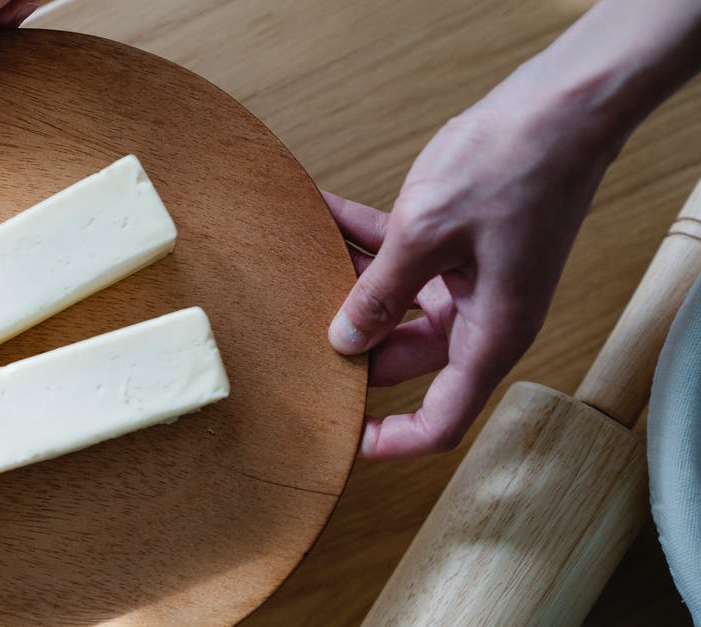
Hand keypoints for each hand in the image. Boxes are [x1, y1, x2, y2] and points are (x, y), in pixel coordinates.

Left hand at [326, 82, 620, 459]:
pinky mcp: (455, 242)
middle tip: (291, 332)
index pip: (443, 418)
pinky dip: (359, 236)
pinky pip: (398, 254)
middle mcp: (482, 315)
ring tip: (295, 264)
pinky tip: (316, 210)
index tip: (345, 441)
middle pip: (403, 357)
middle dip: (350, 344)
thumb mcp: (427, 234)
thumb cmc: (513, 167)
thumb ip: (381, 292)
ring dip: (346, 282)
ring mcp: (469, 278)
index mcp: (491, 334)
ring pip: (393, 302)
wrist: (563, 104)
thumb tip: (344, 341)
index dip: (394, 439)